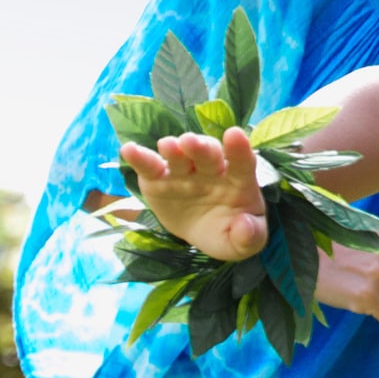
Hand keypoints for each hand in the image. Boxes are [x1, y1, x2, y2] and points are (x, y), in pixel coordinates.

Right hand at [116, 128, 268, 262]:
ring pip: (179, 156)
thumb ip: (250, 236)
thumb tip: (245, 226)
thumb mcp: (244, 242)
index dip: (239, 149)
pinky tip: (128, 150)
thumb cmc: (229, 231)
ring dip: (173, 148)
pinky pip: (148, 166)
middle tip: (190, 142)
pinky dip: (138, 157)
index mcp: (238, 180)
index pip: (242, 162)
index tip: (234, 135)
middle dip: (199, 147)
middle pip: (207, 154)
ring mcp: (183, 171)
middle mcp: (210, 170)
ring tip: (167, 146)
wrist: (202, 232)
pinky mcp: (158, 178)